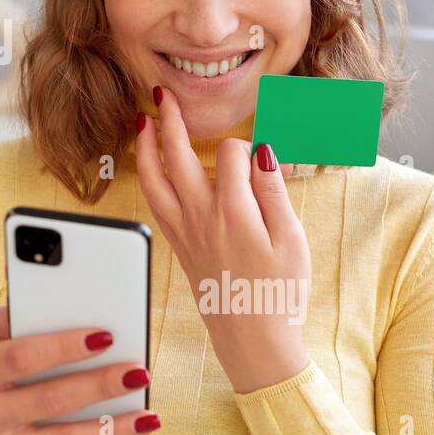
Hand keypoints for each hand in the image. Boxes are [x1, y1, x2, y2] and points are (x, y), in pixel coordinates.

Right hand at [0, 306, 160, 434]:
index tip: (104, 334)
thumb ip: (12, 319)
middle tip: (139, 371)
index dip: (64, 346)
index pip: (22, 357)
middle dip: (99, 385)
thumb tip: (61, 295)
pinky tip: (125, 434)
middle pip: (50, 399)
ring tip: (148, 415)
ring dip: (111, 428)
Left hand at [136, 86, 312, 393]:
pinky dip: (146, 177)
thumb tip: (262, 150)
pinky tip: (148, 165)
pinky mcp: (177, 244)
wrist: (253, 340)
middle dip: (171, 121)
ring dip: (146, 146)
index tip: (258, 155)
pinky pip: (153, 202)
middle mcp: (201, 217)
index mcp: (233, 212)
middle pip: (178, 156)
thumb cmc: (278, 293)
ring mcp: (184, 231)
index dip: (245, 146)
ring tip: (143, 120)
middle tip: (164, 94)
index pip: (230, 154)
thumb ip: (273, 191)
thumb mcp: (291, 240)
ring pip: (154, 179)